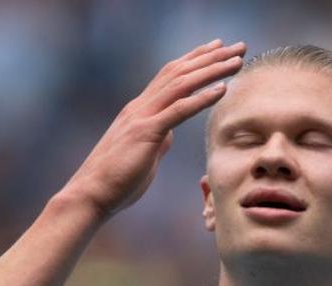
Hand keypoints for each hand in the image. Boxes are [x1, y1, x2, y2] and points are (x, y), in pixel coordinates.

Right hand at [61, 39, 245, 219]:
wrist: (92, 192)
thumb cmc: (117, 179)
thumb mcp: (144, 154)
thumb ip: (157, 139)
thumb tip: (169, 135)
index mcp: (140, 109)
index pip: (171, 75)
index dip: (195, 59)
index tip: (218, 48)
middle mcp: (141, 106)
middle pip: (180, 72)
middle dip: (211, 57)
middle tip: (238, 47)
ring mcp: (142, 117)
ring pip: (181, 84)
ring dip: (212, 70)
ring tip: (237, 61)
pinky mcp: (146, 133)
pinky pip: (178, 110)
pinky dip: (201, 97)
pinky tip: (222, 88)